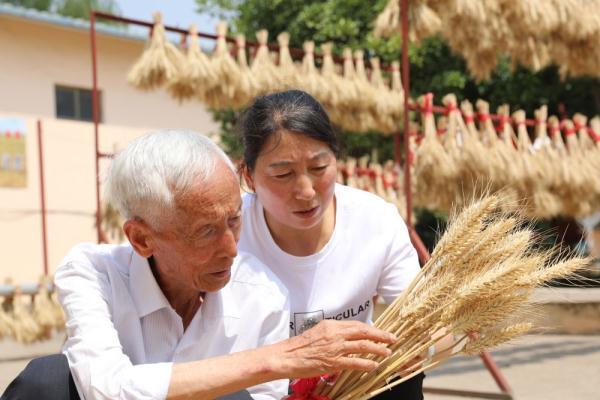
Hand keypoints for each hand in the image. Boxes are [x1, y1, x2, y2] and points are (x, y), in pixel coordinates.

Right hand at [275, 320, 395, 377]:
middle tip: (392, 339)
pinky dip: (366, 363)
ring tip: (387, 352)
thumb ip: (334, 332)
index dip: (372, 328)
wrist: (287, 356)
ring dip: (377, 349)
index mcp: (332, 325)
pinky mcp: (333, 361)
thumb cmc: (301, 345)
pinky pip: (354, 362)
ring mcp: (335, 347)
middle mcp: (335, 333)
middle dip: (380, 335)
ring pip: (362, 346)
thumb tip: (349, 335)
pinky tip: (374, 365)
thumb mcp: (319, 332)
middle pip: (363, 332)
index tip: (381, 332)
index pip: (357, 325)